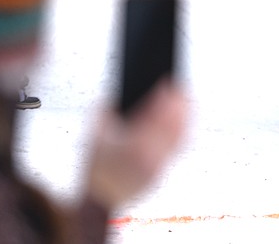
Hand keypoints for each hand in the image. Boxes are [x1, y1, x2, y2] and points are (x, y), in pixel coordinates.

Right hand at [84, 81, 187, 209]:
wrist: (99, 198)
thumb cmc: (96, 166)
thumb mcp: (94, 134)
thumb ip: (106, 110)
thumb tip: (120, 92)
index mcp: (134, 146)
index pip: (157, 115)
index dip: (164, 95)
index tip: (167, 81)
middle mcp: (151, 156)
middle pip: (174, 123)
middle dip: (178, 102)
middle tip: (179, 85)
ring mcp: (159, 165)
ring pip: (180, 135)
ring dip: (184, 114)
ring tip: (183, 98)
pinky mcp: (163, 170)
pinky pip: (177, 147)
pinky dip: (182, 130)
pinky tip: (182, 118)